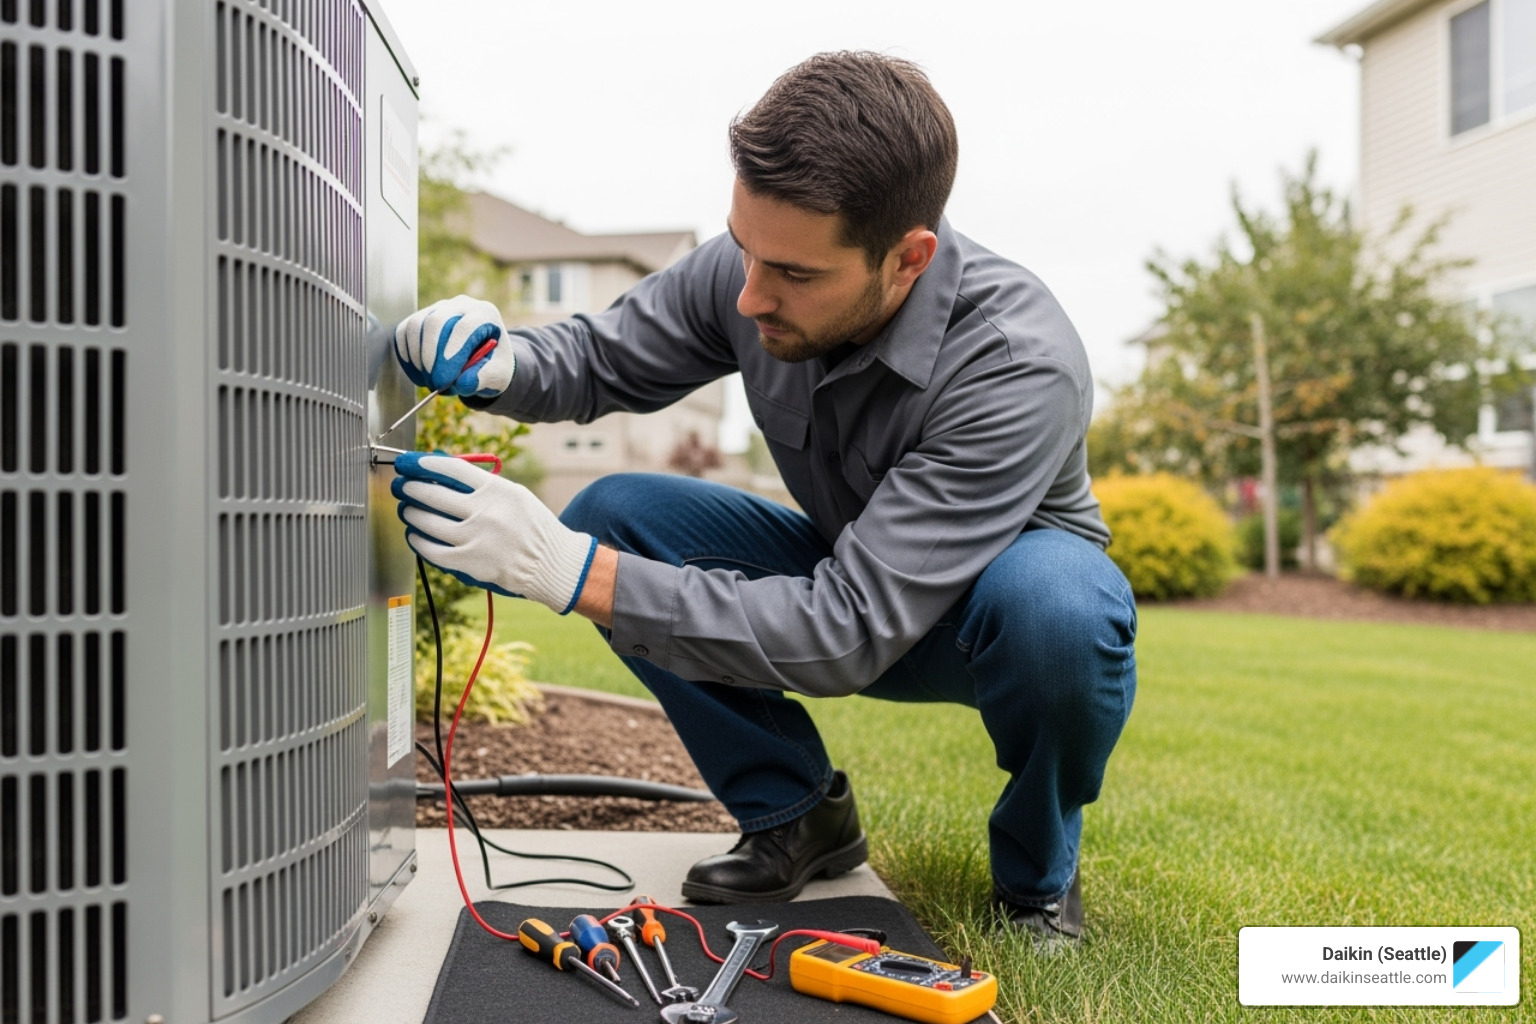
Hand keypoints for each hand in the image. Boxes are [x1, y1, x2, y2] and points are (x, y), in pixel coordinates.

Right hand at [393, 295, 516, 397]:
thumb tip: (464, 384)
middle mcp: (461, 305)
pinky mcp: (421, 317)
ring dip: (418, 358)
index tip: (444, 381)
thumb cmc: (492, 365)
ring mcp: (438, 308)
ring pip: (416, 326)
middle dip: (431, 357)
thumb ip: (485, 378)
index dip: (450, 354)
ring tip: (430, 382)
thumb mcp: (498, 375)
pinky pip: (404, 332)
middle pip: (435, 322)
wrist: (483, 358)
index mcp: (485, 315)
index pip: (463, 327)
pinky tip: (419, 374)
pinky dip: (407, 355)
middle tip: (434, 384)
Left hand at [393, 453, 597, 614]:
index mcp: (498, 490)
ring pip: (428, 522)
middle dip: (411, 488)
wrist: (551, 563)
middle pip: (434, 494)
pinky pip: (432, 550)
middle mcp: (485, 513)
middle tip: (401, 486)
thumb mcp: (515, 495)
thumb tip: (443, 470)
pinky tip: (414, 534)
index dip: (424, 463)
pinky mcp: (469, 563)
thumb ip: (481, 484)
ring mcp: (475, 539)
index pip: (452, 468)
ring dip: (411, 513)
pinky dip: (418, 540)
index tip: (411, 463)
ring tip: (407, 509)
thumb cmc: (532, 526)